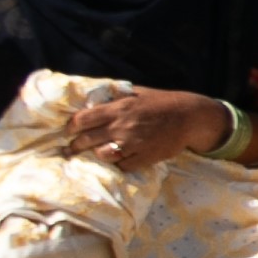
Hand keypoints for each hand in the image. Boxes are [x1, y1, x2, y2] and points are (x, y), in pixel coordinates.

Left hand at [60, 87, 226, 170]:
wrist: (189, 117)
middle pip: (86, 140)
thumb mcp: (136, 93)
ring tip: (97, 152)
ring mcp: (132, 144)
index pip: (82, 119)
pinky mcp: (143, 158)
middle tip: (72, 149)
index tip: (68, 131)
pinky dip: (119, 162)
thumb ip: (113, 98)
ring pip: (101, 155)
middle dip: (75, 146)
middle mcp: (122, 127)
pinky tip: (120, 157)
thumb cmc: (161, 102)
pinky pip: (122, 165)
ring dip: (97, 154)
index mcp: (118, 108)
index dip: (71, 127)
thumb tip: (90, 101)